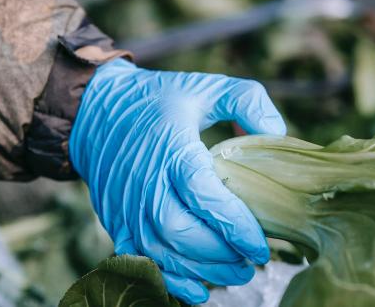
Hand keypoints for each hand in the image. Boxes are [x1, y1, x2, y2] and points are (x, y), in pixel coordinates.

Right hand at [69, 59, 286, 303]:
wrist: (97, 113)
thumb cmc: (159, 101)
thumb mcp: (208, 87)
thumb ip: (249, 102)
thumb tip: (277, 134)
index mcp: (172, 149)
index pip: (204, 194)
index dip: (234, 225)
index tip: (260, 244)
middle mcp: (146, 182)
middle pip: (180, 232)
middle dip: (219, 255)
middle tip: (251, 261)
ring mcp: (128, 206)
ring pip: (161, 253)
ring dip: (200, 271)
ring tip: (234, 273)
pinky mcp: (117, 222)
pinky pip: (141, 260)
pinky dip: (169, 280)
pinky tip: (198, 288)